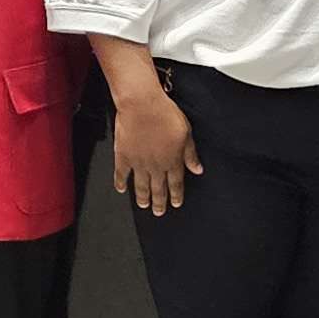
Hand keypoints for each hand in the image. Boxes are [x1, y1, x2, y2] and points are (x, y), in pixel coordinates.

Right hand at [111, 87, 199, 213]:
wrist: (142, 105)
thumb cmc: (165, 114)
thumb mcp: (186, 133)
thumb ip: (191, 154)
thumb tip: (198, 169)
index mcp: (172, 160)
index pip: (176, 183)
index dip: (176, 195)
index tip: (175, 204)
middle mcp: (156, 166)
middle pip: (159, 188)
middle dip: (160, 202)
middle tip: (159, 212)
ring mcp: (138, 163)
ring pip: (141, 185)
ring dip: (143, 197)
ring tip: (143, 205)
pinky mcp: (123, 156)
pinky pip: (121, 174)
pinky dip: (121, 183)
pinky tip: (121, 189)